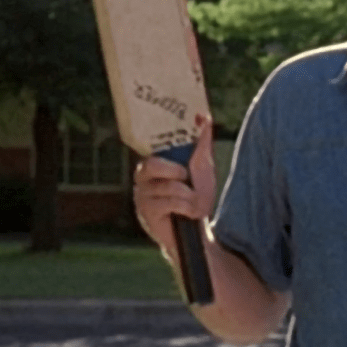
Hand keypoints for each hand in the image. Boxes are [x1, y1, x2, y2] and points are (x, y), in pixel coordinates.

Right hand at [133, 116, 216, 258]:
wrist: (196, 229)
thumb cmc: (196, 196)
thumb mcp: (203, 166)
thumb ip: (202, 143)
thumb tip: (204, 117)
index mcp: (153, 162)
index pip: (152, 147)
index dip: (158, 141)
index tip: (172, 137)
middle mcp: (142, 178)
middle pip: (150, 165)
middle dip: (174, 171)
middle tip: (186, 177)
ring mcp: (142, 196)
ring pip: (168, 186)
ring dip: (188, 195)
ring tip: (193, 202)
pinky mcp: (146, 213)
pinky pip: (169, 203)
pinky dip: (186, 207)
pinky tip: (188, 213)